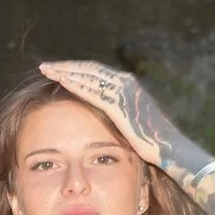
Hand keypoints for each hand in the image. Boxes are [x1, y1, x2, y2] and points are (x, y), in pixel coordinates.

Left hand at [37, 60, 164, 167]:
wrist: (169, 148)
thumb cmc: (152, 138)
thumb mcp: (132, 118)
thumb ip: (119, 110)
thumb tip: (105, 113)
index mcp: (128, 83)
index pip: (96, 71)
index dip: (75, 69)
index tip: (58, 69)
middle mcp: (126, 82)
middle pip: (89, 69)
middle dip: (65, 66)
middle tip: (45, 66)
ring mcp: (123, 92)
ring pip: (88, 76)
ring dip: (65, 72)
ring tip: (46, 70)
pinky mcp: (119, 106)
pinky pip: (93, 92)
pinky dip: (76, 85)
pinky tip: (60, 81)